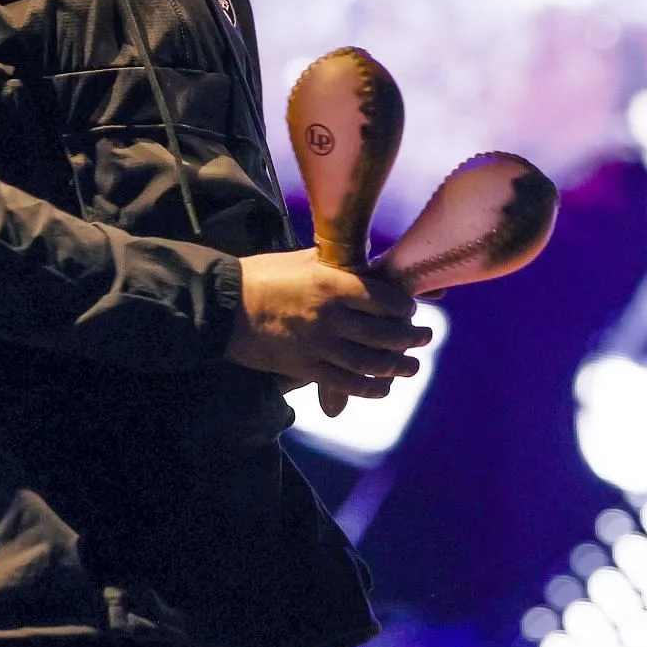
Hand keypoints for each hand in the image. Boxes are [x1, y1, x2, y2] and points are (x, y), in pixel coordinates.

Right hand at [225, 249, 431, 401]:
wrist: (222, 305)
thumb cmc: (264, 276)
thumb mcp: (305, 259)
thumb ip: (341, 265)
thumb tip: (374, 267)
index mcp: (331, 283)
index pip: (384, 300)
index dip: (405, 307)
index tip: (411, 310)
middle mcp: (330, 316)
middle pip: (385, 333)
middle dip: (411, 338)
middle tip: (423, 338)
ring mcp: (318, 346)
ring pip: (371, 362)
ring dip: (398, 366)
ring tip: (411, 366)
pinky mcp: (304, 368)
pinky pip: (346, 384)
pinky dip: (370, 388)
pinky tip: (383, 387)